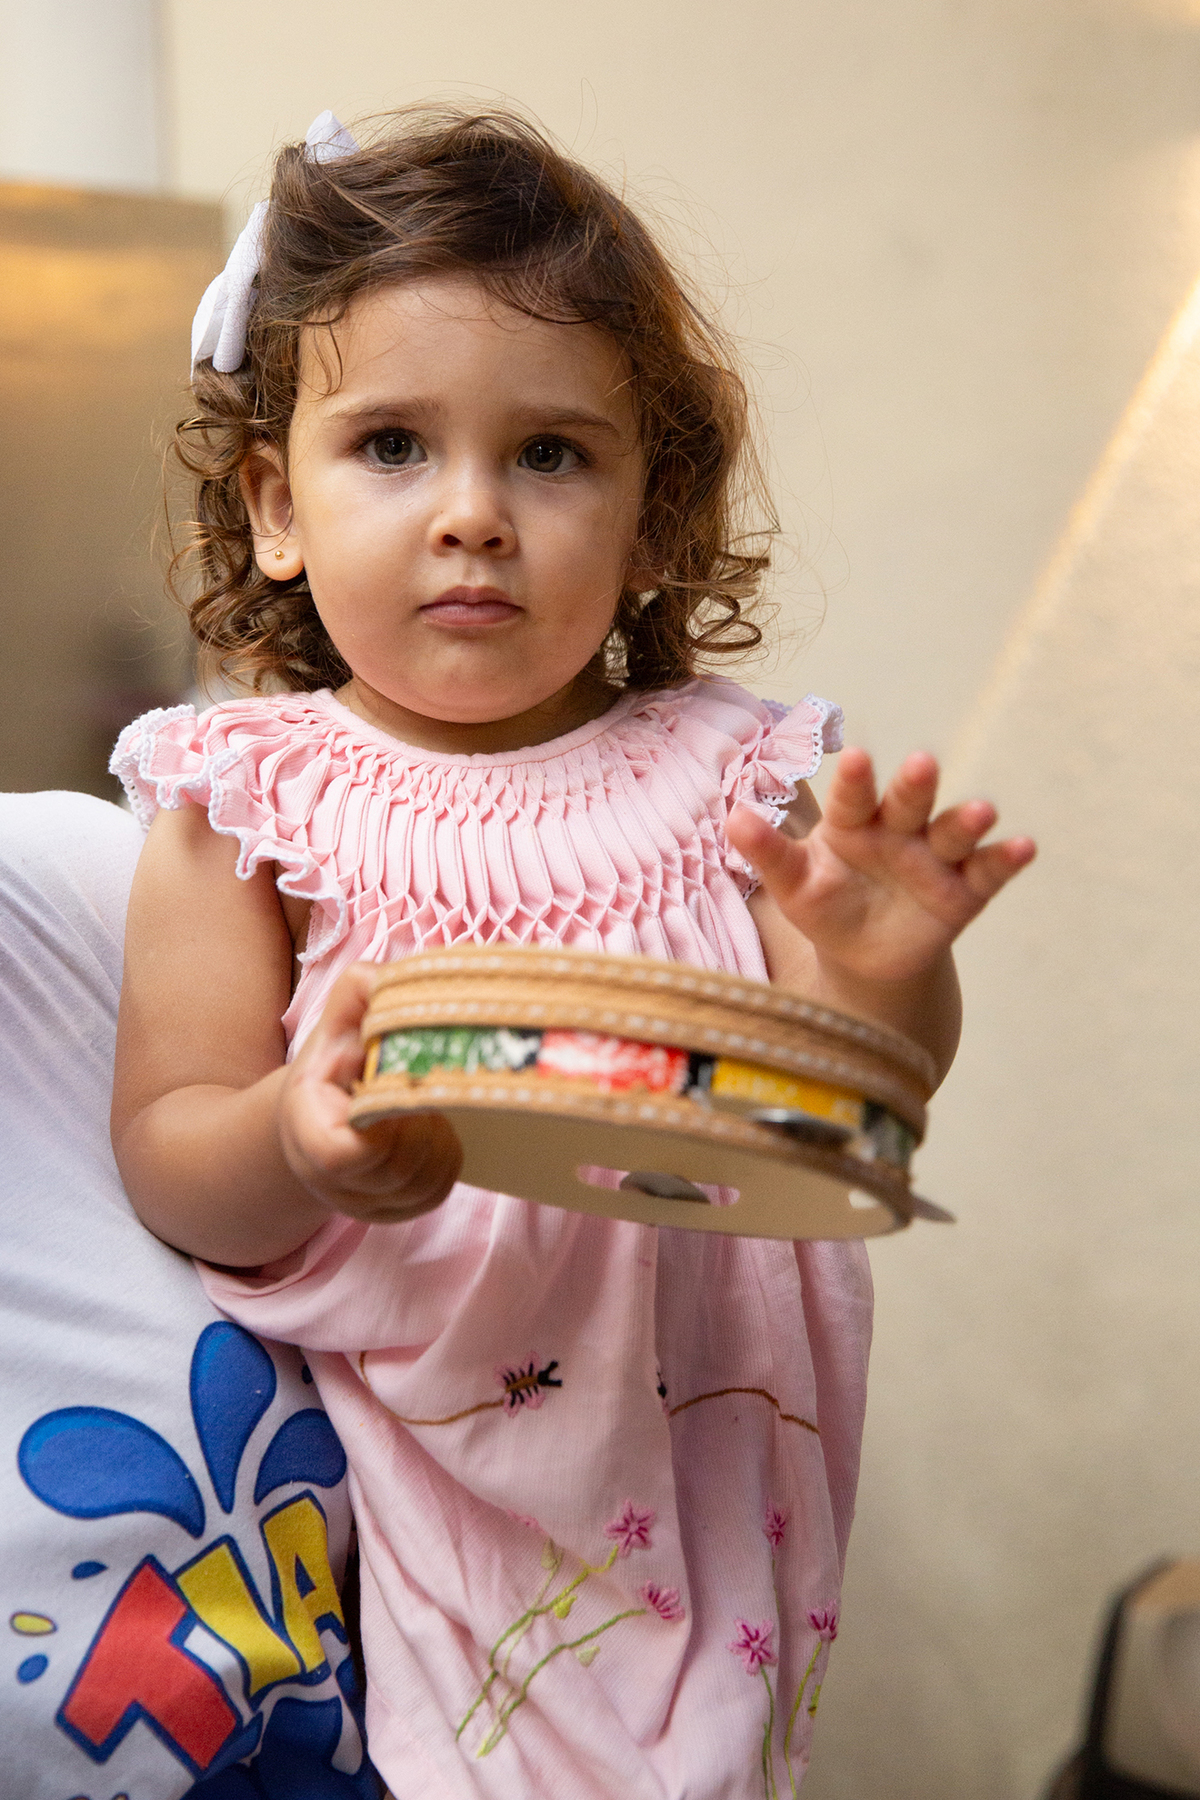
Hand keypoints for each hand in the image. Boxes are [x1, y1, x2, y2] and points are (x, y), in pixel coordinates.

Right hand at [279, 964, 461, 1224]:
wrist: (321, 1113)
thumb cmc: (334, 1064)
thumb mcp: (340, 1021)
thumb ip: (361, 993)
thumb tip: (389, 975)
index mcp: (307, 1131)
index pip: (346, 1154)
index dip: (385, 1121)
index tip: (398, 1082)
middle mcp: (328, 1180)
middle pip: (396, 1168)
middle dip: (421, 1122)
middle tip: (423, 1085)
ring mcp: (360, 1204)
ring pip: (423, 1183)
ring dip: (439, 1139)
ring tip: (426, 1105)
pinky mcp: (392, 1211)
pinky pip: (435, 1193)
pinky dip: (446, 1160)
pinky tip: (433, 1129)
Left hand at [727, 747, 1034, 983]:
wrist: (865, 955)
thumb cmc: (825, 905)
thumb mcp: (794, 884)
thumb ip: (767, 852)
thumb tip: (732, 818)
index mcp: (854, 822)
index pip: (854, 797)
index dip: (857, 781)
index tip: (858, 758)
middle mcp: (900, 830)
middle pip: (910, 802)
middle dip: (916, 785)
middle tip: (922, 763)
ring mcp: (936, 858)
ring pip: (953, 832)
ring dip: (968, 819)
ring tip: (981, 812)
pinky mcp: (966, 890)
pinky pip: (989, 871)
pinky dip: (1007, 858)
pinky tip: (1024, 847)